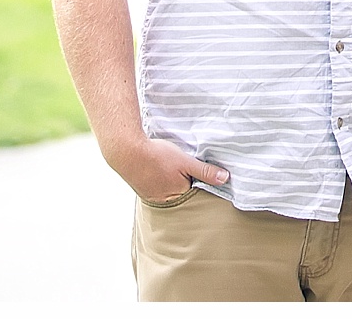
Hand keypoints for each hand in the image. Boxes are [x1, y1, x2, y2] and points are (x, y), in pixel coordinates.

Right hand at [104, 134, 227, 203]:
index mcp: (176, 195)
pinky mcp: (141, 188)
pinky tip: (160, 168)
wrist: (126, 151)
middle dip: (186, 182)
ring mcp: (150, 195)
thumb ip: (205, 171)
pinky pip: (156, 186)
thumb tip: (225, 179)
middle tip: (184, 168)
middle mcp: (163, 200)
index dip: (200, 182)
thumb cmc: (157, 156)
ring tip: (171, 167)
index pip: (195, 193)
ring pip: (169, 189)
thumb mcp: (186, 162)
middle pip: (182, 192)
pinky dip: (161, 178)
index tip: (203, 174)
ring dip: (172, 180)